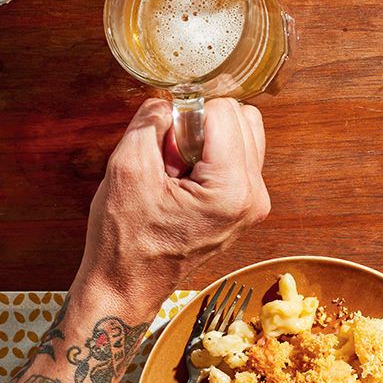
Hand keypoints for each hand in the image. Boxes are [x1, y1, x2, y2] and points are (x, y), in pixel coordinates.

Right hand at [77, 98, 270, 306]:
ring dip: (209, 139)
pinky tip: (185, 180)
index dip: (187, 115)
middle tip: (171, 156)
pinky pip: (240, 157)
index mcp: (233, 189)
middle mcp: (255, 195)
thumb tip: (169, 98)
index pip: (225, 111)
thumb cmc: (126, 239)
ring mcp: (256, 203)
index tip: (164, 143)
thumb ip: (150, 123)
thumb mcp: (127, 170)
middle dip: (203, 126)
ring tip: (177, 169)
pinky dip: (213, 156)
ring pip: (246, 134)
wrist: (128, 284)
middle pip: (244, 118)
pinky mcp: (248, 206)